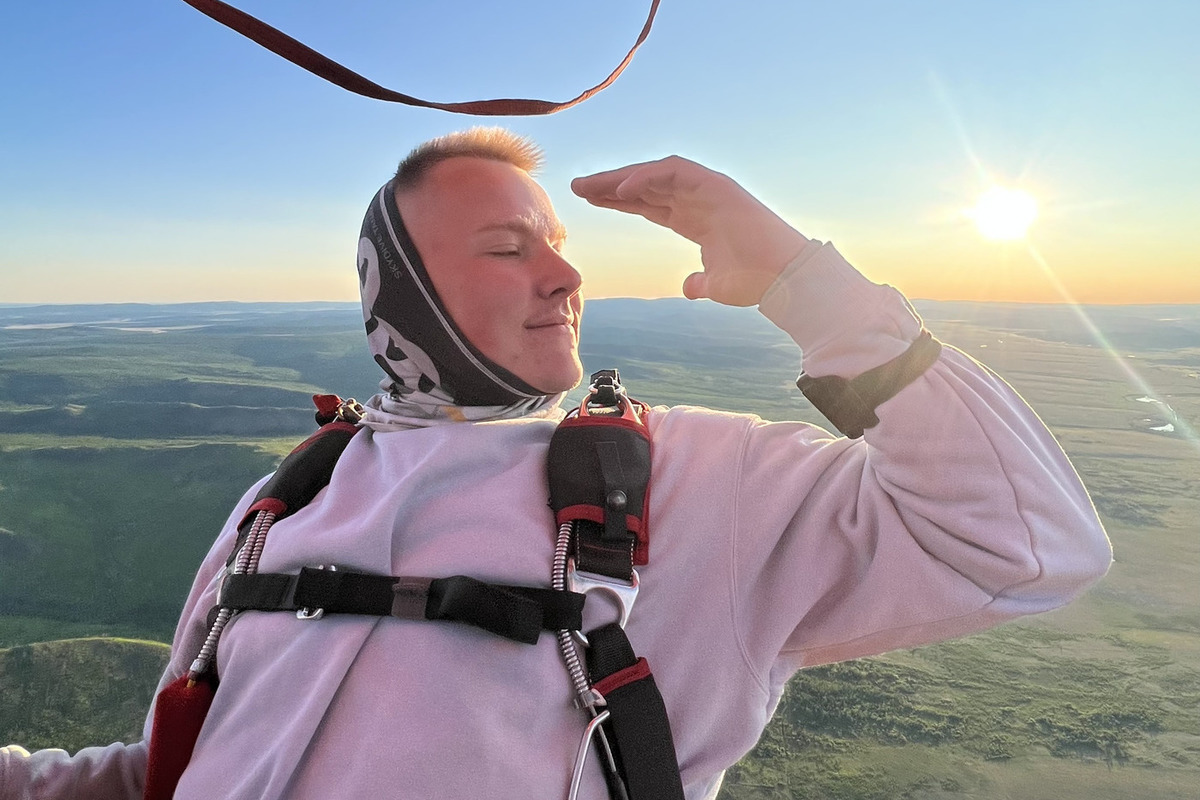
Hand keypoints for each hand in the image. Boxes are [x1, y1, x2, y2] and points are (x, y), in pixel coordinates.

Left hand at [571, 156, 808, 305]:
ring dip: (621, 178)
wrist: (784, 280)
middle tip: (577, 186)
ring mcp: (708, 190)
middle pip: (646, 186)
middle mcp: (699, 200)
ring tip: (590, 185)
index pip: (649, 204)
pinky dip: (647, 178)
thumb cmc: (755, 282)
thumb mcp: (716, 286)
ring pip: (655, 174)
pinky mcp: (717, 186)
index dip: (619, 201)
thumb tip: (688, 288)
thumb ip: (699, 284)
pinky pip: (675, 173)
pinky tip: (621, 189)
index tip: (590, 201)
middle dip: (610, 186)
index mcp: (696, 219)